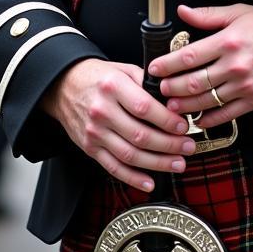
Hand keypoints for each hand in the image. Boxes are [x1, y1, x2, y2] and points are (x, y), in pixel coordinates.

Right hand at [41, 58, 195, 191]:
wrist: (64, 86)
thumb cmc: (99, 77)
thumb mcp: (123, 69)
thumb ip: (146, 82)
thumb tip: (174, 99)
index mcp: (113, 87)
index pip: (145, 108)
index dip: (167, 120)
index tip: (184, 126)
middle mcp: (102, 111)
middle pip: (140, 135)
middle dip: (169, 145)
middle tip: (188, 147)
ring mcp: (95, 133)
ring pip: (129, 155)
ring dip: (157, 163)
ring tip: (178, 164)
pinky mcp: (90, 148)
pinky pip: (113, 168)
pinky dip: (133, 178)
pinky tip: (150, 182)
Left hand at [149, 3, 252, 127]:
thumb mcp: (238, 12)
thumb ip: (208, 15)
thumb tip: (183, 11)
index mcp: (228, 41)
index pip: (188, 56)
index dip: (166, 65)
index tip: (154, 68)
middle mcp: (235, 65)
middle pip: (194, 82)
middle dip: (172, 88)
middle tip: (160, 90)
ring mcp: (246, 85)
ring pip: (207, 101)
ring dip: (185, 106)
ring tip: (172, 106)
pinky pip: (227, 114)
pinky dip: (210, 119)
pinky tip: (199, 118)